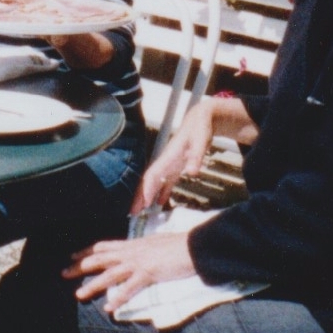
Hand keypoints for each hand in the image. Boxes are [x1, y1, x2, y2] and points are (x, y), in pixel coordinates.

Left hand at [65, 233, 196, 312]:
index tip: (72, 255)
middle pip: (99, 259)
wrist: (193, 245)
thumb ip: (143, 248)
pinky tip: (109, 307)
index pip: (103, 246)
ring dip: (93, 285)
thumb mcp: (155, 243)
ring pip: (109, 274)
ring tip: (78, 295)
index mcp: (132, 244)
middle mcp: (131, 252)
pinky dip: (118, 298)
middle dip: (80, 266)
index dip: (86, 251)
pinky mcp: (148, 274)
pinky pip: (130, 288)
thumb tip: (139, 252)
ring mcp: (138, 263)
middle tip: (64, 273)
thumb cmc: (178, 244)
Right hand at [132, 99, 217, 213]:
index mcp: (168, 157)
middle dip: (139, 196)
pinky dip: (161, 192)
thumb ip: (196, 157)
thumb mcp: (200, 142)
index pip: (153, 175)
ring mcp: (170, 165)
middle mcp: (165, 162)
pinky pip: (165, 182)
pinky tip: (159, 203)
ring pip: (154, 183)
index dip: (146, 189)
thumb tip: (192, 173)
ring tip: (139, 211)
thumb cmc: (199, 129)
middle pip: (148, 181)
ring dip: (146, 196)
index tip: (143, 204)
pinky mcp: (176, 167)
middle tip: (132, 213)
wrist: (200, 119)